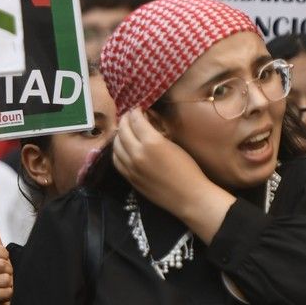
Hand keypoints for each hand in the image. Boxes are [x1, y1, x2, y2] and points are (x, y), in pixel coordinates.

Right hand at [0, 241, 12, 302]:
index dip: (2, 252)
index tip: (3, 256)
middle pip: (2, 264)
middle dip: (7, 268)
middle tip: (3, 272)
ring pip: (6, 278)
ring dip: (7, 281)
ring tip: (1, 283)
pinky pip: (7, 291)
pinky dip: (7, 292)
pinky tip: (1, 293)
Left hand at [111, 109, 233, 240]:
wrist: (189, 196)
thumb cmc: (188, 169)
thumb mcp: (174, 145)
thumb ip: (156, 134)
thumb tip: (145, 125)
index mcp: (151, 142)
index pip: (136, 120)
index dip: (135, 111)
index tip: (138, 108)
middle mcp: (137, 153)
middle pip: (123, 131)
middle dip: (125, 120)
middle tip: (129, 116)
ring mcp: (131, 167)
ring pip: (116, 145)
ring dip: (119, 134)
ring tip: (124, 130)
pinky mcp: (130, 178)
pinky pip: (116, 160)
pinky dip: (116, 150)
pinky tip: (121, 148)